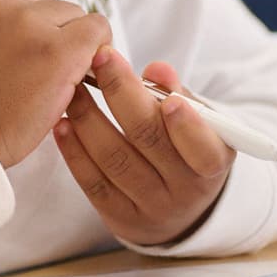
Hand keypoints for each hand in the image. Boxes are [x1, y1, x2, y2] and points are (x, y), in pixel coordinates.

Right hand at [0, 0, 112, 168]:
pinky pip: (97, 29)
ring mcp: (28, 20)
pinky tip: (74, 72)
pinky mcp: (60, 49)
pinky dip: (94, 50)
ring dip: (63, 42)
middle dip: (38, 28)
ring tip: (39, 75)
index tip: (5, 44)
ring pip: (70, 14)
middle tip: (20, 65)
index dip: (14, 15)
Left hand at [54, 52, 234, 245]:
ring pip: (115, 160)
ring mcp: (151, 206)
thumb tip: (157, 70)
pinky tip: (63, 124)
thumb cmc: (185, 148)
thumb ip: (178, 93)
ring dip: (89, 119)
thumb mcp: (196, 122)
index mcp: (214, 163)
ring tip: (73, 89)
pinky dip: (74, 152)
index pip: (204, 149)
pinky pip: (93, 183)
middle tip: (101, 60)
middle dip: (122, 95)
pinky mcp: (119, 217)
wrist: (175, 209)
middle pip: (150, 141)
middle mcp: (185, 190)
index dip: (187, 126)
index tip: (168, 98)